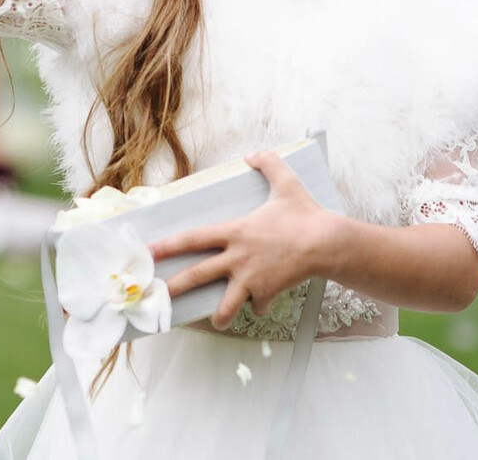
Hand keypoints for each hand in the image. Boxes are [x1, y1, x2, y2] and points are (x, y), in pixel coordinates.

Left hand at [149, 151, 336, 329]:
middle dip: (176, 287)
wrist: (326, 243)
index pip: (193, 238)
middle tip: (159, 298)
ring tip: (217, 322)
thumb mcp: (285, 182)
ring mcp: (251, 278)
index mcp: (234, 231)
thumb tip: (254, 154)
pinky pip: (258, 305)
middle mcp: (237, 257)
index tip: (150, 252)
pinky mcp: (268, 293)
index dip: (169, 245)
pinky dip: (259, 306)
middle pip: (198, 275)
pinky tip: (262, 304)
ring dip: (220, 316)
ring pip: (226, 304)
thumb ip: (268, 164)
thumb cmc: (305, 214)